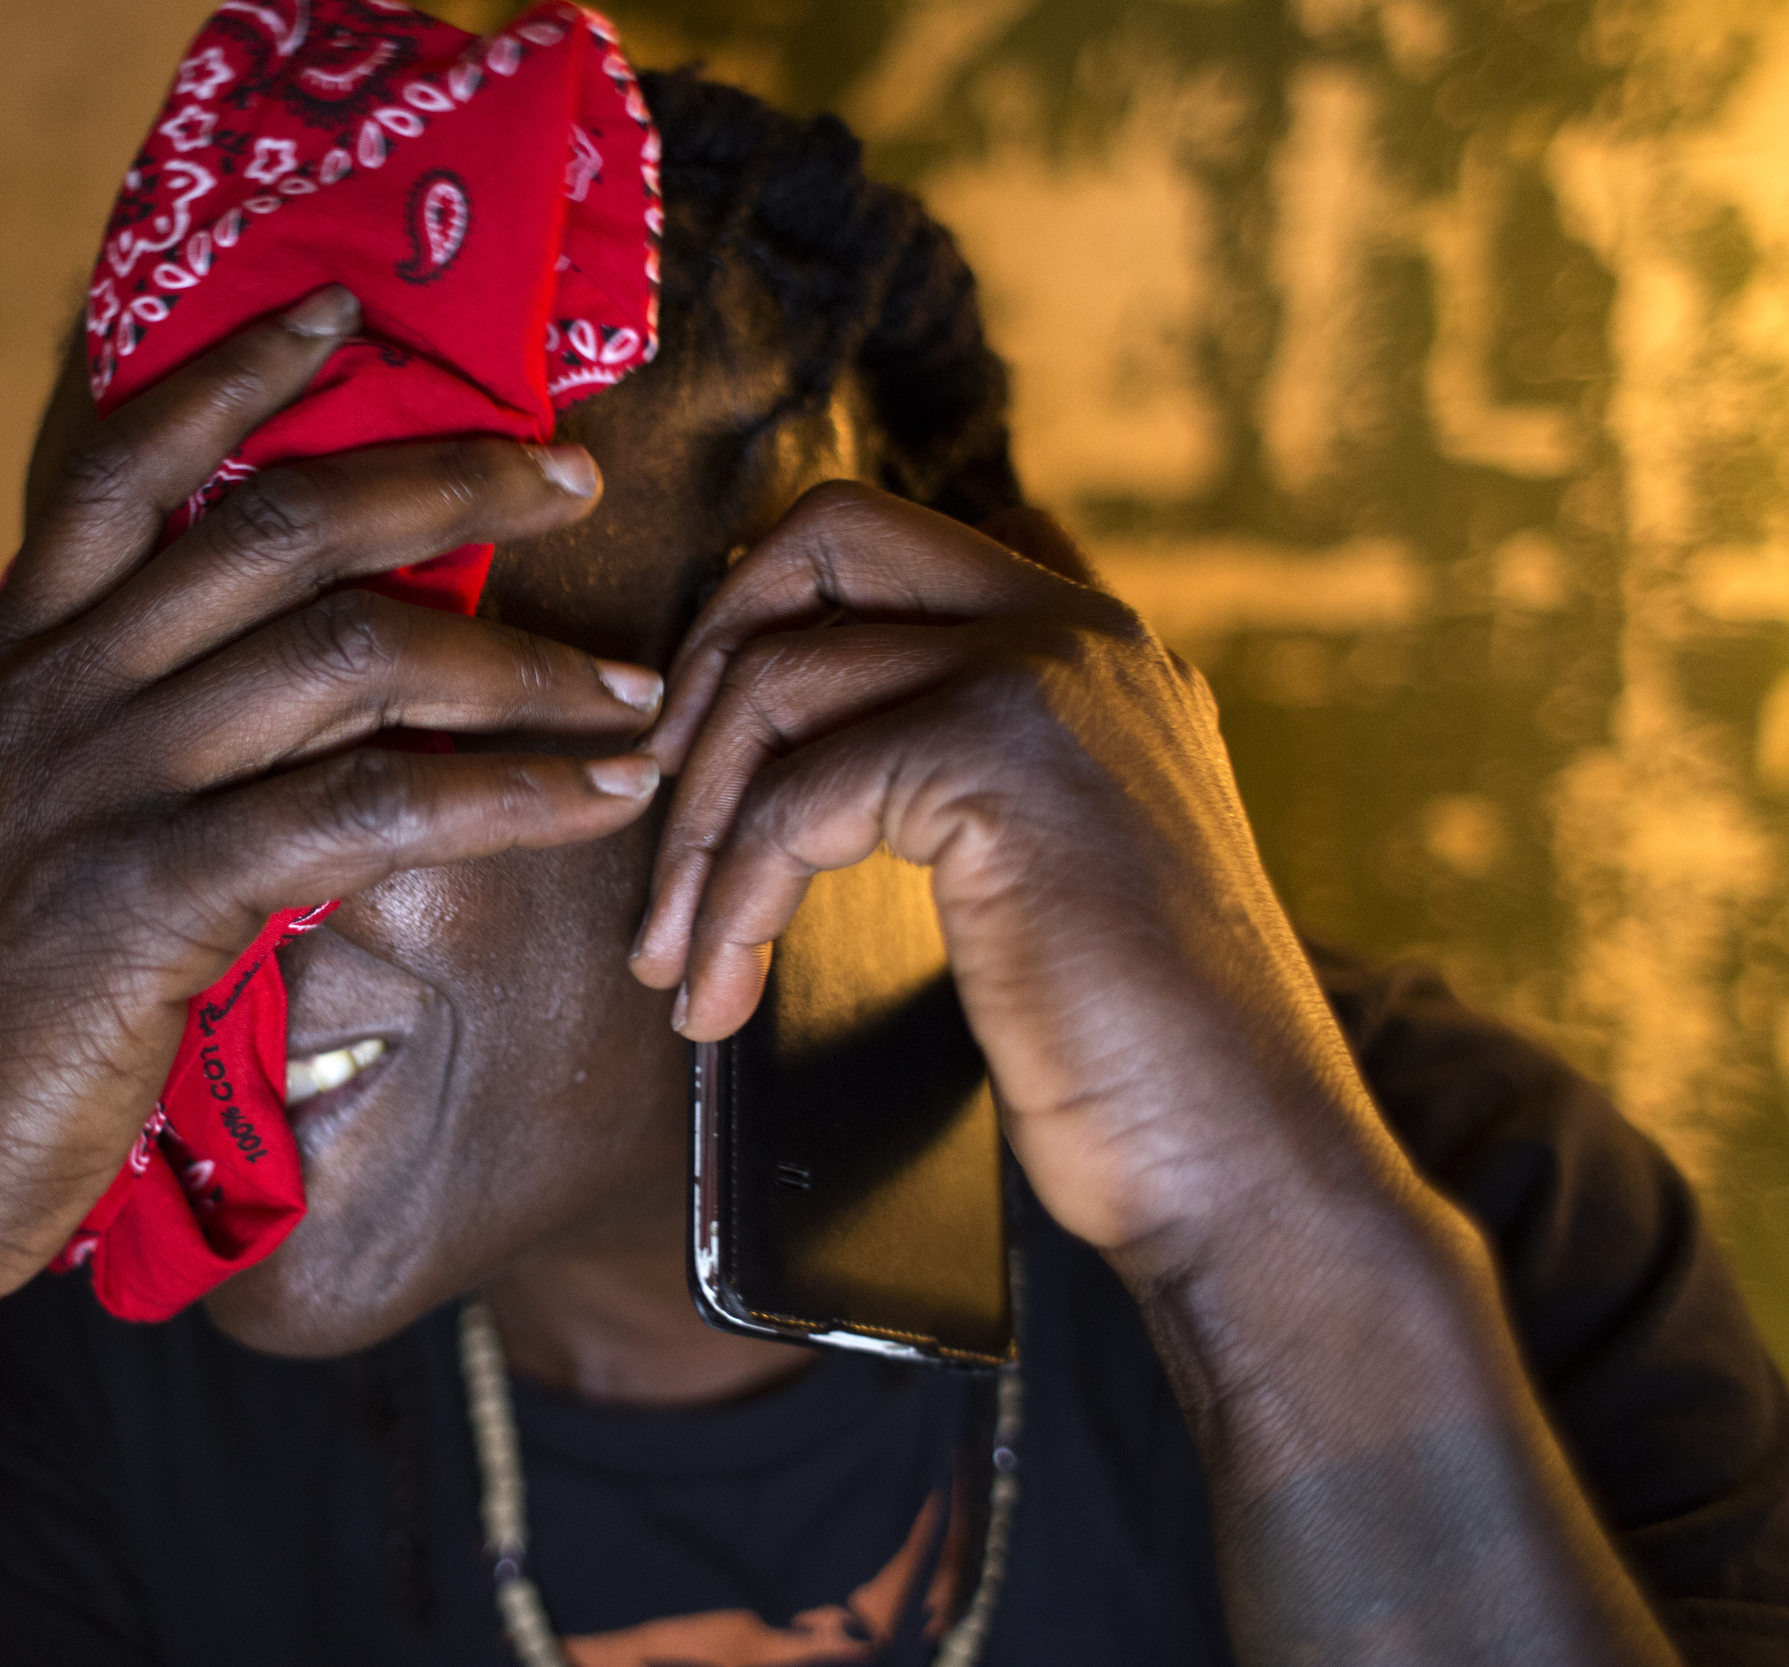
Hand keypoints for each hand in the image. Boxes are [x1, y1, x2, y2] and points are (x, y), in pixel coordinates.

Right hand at [0, 287, 665, 1316]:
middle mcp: (55, 691)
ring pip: (350, 658)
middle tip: (576, 469)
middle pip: (279, 527)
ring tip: (635, 689)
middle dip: (448, 479)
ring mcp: (102, 786)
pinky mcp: (156, 897)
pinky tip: (593, 803)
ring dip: (521, 666)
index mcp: (15, 656)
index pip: (131, 461)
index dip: (241, 371)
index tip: (349, 308)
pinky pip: (370, 812)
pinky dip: (506, 798)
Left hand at [628, 483, 1402, 1274]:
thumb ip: (954, 770)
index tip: (693, 761)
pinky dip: (730, 904)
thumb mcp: (1044, 865)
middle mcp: (1077, 632)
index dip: (754, 627)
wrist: (1239, 1157)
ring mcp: (1043, 683)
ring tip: (672, 959)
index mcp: (1089, 643)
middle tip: (651, 812)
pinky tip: (719, 999)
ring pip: (777, 682)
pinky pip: (792, 802)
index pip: (875, 543)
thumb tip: (791, 756)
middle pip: (821, 539)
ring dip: (691, 832)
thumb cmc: (1132, 1048)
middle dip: (702, 669)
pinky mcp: (998, 764)